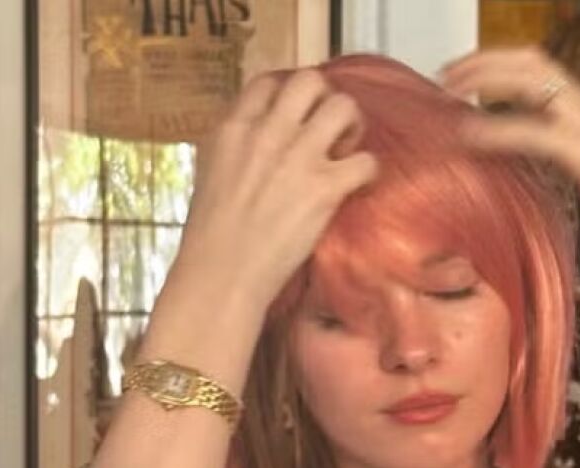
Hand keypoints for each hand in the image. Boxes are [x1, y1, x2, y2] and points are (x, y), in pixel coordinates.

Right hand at [175, 69, 378, 309]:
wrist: (222, 273)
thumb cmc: (211, 235)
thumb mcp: (211, 173)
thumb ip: (237, 147)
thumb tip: (259, 140)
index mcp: (233, 128)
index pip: (270, 82)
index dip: (291, 96)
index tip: (299, 119)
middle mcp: (267, 133)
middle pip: (310, 81)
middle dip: (327, 100)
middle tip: (330, 131)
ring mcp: (298, 157)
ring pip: (343, 106)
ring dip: (353, 126)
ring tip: (347, 151)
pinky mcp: (325, 187)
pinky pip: (366, 160)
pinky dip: (368, 170)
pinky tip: (358, 184)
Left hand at [440, 48, 579, 264]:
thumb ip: (563, 158)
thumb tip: (529, 159)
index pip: (540, 68)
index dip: (498, 63)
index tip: (462, 75)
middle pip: (532, 61)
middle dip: (484, 59)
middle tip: (445, 74)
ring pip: (532, 82)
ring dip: (484, 80)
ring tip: (448, 91)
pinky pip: (535, 131)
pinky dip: (498, 129)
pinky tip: (470, 136)